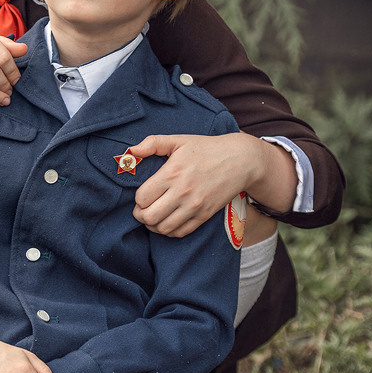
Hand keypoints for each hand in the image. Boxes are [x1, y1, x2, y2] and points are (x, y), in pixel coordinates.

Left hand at [130, 132, 294, 237]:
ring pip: (163, 228)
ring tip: (153, 217)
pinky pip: (180, 232)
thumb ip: (152, 143)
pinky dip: (169, 231)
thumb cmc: (206, 149)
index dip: (137, 199)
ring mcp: (195, 206)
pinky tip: (167, 222)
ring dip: (153, 225)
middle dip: (140, 215)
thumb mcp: (179, 140)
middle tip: (142, 209)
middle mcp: (182, 192)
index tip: (142, 195)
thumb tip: (130, 152)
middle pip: (149, 216)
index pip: (142, 197)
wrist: (240, 160)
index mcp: (172, 173)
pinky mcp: (205, 215)